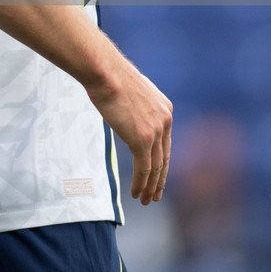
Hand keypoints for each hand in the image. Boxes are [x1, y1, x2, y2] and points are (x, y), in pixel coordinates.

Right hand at [85, 61, 172, 204]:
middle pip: (164, 158)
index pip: (165, 143)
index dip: (162, 163)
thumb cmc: (109, 75)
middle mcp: (165, 120)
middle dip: (160, 180)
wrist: (105, 71)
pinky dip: (141, 183)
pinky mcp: (142, 139)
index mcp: (165, 109)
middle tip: (156, 196)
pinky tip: (136, 194)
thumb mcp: (130, 91)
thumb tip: (125, 112)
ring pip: (156, 167)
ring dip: (151, 187)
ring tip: (146, 200)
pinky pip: (144, 168)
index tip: (158, 176)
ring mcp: (155, 131)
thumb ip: (134, 106)